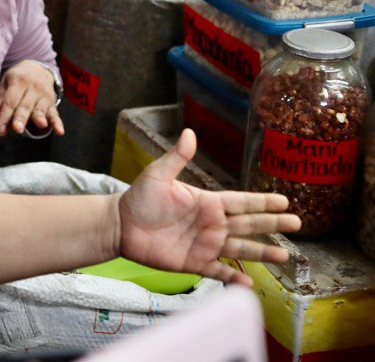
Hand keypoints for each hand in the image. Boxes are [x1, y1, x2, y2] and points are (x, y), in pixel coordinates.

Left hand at [0, 61, 63, 136]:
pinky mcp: (52, 103)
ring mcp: (44, 96)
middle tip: (17, 129)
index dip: (5, 116)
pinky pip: (55, 114)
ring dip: (40, 118)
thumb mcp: (6, 82)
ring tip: (40, 125)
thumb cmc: (18, 78)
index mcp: (19, 81)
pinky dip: (57, 123)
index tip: (0, 130)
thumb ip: (1, 97)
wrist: (39, 68)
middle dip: (21, 117)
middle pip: (25, 106)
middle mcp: (33, 88)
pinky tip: (59, 131)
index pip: (10, 101)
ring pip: (40, 109)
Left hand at [117, 129, 299, 285]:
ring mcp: (205, 245)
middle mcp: (212, 224)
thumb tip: (190, 132)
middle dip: (273, 224)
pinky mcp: (194, 263)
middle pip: (249, 224)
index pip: (241, 201)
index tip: (285, 201)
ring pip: (241, 250)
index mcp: (207, 202)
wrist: (120, 226)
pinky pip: (218, 272)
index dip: (263, 202)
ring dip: (262, 253)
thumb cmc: (139, 198)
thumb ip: (177, 157)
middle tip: (297, 224)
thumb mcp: (158, 175)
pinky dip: (233, 279)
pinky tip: (250, 285)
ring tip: (285, 256)